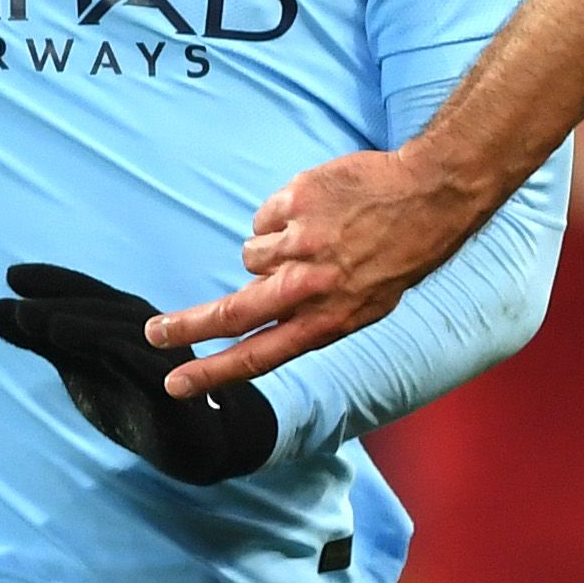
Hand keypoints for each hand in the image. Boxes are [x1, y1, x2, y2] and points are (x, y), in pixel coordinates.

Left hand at [0, 264, 280, 481]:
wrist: (194, 443)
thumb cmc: (133, 397)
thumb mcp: (78, 366)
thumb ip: (40, 338)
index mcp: (119, 322)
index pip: (84, 295)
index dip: (52, 282)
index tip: (12, 276)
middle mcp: (144, 334)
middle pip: (102, 312)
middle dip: (62, 307)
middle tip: (20, 310)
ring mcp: (163, 363)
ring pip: (126, 338)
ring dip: (90, 330)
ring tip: (52, 328)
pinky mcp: (177, 398)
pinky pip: (157, 375)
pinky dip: (134, 359)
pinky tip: (108, 351)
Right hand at [141, 148, 479, 396]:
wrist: (428, 197)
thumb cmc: (397, 257)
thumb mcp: (363, 305)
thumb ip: (309, 315)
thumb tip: (257, 313)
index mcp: (328, 320)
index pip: (259, 356)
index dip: (213, 373)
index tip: (177, 385)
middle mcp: (310, 287)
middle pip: (232, 312)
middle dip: (187, 327)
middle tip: (155, 332)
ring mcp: (301, 242)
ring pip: (251, 255)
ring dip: (270, 251)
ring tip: (314, 239)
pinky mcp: (296, 201)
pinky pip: (264, 219)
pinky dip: (282, 217)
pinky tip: (318, 213)